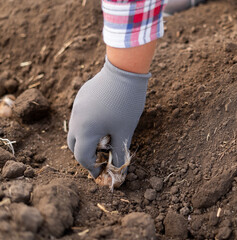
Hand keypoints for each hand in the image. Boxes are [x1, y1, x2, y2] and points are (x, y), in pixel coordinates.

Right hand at [67, 57, 149, 177]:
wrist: (124, 71)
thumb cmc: (126, 104)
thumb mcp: (124, 131)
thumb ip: (119, 153)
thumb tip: (119, 171)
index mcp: (84, 131)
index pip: (82, 157)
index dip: (91, 168)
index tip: (101, 172)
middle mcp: (75, 119)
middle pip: (73, 144)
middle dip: (85, 154)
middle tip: (100, 158)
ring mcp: (77, 106)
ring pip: (75, 129)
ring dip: (86, 139)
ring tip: (104, 139)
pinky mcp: (81, 96)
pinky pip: (80, 116)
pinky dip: (88, 125)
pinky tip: (104, 120)